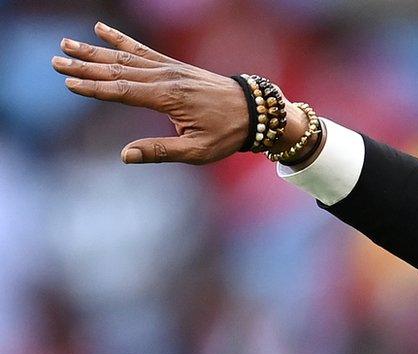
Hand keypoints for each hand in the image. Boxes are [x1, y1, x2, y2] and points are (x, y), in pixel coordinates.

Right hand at [52, 21, 270, 164]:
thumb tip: (124, 155)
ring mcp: (171, 68)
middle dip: (85, 66)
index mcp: (170, 98)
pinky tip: (101, 29)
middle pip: (117, 70)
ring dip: (94, 51)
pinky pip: (143, 50)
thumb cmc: (228, 134)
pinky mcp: (175, 65)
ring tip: (67, 44)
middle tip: (55, 61)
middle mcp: (167, 78)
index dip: (94, 88)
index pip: (123, 91)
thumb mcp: (197, 151)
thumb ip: (159, 151)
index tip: (69, 84)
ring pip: (126, 57)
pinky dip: (121, 40)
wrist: (256, 110)